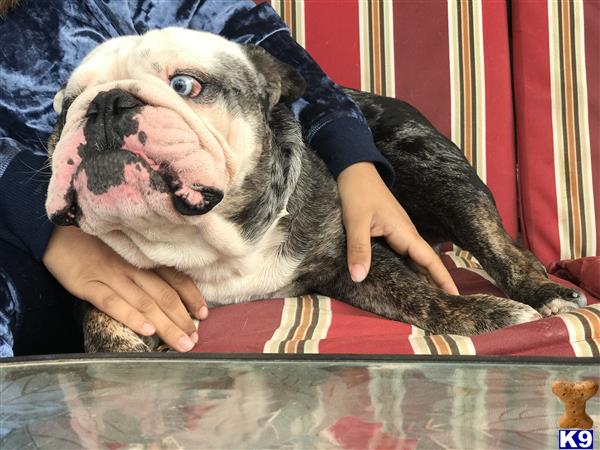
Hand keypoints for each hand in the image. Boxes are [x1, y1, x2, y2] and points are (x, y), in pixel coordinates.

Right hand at [42, 226, 207, 351]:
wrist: (53, 228)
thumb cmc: (92, 239)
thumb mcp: (123, 247)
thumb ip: (143, 264)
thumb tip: (169, 286)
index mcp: (142, 257)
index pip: (175, 278)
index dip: (191, 296)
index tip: (203, 315)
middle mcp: (132, 266)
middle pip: (164, 294)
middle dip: (182, 318)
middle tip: (195, 339)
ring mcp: (110, 275)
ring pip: (145, 302)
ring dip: (166, 324)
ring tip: (181, 343)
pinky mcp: (87, 284)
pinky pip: (112, 302)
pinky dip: (131, 316)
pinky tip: (146, 330)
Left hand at [337, 162, 458, 294]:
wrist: (354, 169)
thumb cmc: (357, 192)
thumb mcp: (355, 221)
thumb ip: (359, 249)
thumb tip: (359, 278)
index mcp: (404, 231)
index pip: (429, 260)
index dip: (442, 279)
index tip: (455, 298)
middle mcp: (405, 234)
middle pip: (425, 263)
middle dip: (436, 284)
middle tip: (444, 309)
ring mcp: (398, 232)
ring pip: (414, 260)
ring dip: (423, 277)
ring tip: (430, 301)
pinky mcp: (389, 231)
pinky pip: (403, 254)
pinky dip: (408, 268)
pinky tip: (407, 279)